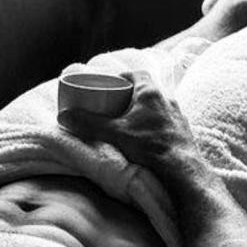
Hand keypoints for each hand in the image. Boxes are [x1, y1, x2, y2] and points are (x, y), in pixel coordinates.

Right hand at [59, 70, 197, 171]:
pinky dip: (153, 125)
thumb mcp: (114, 134)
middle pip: (145, 90)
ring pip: (156, 107)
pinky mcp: (182, 132)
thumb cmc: (150, 147)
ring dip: (142, 111)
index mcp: (151, 93)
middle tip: (113, 105)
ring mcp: (177, 116)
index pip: (137, 74)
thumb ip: (89, 123)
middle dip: (129, 96)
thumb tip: (64, 116)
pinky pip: (165, 122)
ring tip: (127, 122)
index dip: (123, 77)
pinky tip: (144, 137)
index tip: (110, 85)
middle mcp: (167, 100)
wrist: (182, 171)